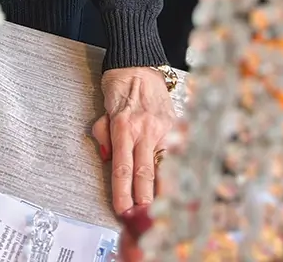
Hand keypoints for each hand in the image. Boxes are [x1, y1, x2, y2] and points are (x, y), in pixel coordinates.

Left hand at [93, 67, 175, 215]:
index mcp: (123, 126)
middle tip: (142, 219)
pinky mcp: (175, 124)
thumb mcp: (103, 109)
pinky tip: (178, 185)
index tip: (121, 209)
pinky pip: (175, 152)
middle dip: (144, 200)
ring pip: (164, 166)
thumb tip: (109, 158)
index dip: (122, 192)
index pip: (122, 168)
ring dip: (162, 190)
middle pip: (144, 173)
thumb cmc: (119, 84)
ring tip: (163, 210)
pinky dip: (175, 169)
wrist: (138, 62)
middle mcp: (144, 129)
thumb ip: (104, 134)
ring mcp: (163, 128)